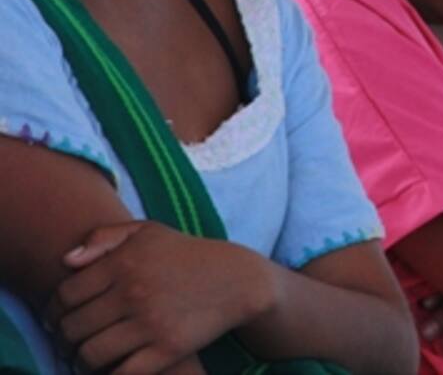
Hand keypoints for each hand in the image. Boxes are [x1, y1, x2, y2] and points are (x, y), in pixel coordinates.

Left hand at [45, 221, 270, 373]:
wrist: (238, 280)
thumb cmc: (187, 255)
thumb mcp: (149, 232)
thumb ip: (105, 237)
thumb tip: (66, 261)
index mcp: (125, 262)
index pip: (65, 295)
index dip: (53, 311)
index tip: (57, 319)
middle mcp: (133, 292)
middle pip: (73, 328)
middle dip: (65, 338)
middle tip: (71, 341)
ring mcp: (150, 323)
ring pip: (91, 355)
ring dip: (83, 360)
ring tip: (89, 356)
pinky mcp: (167, 349)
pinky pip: (121, 374)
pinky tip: (114, 367)